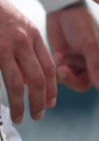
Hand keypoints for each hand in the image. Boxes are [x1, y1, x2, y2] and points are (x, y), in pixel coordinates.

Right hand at [0, 0, 49, 122]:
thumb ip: (21, 45)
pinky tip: (6, 105)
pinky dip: (7, 94)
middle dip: (41, 100)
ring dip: (22, 103)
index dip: (52, 86)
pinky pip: (4, 78)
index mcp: (31, 34)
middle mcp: (23, 40)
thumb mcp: (13, 24)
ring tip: (22, 116)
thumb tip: (23, 72)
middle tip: (39, 114)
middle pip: (40, 77)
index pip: (49, 65)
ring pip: (20, 83)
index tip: (51, 101)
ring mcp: (6, 45)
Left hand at [45, 3, 98, 128]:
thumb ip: (97, 68)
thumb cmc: (82, 23)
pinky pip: (60, 75)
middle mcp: (94, 65)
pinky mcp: (64, 60)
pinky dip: (57, 71)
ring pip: (71, 82)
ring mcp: (79, 63)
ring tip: (60, 61)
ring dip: (64, 75)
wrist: (61, 9)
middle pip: (86, 86)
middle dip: (74, 81)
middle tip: (65, 69)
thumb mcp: (91, 46)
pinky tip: (56, 58)